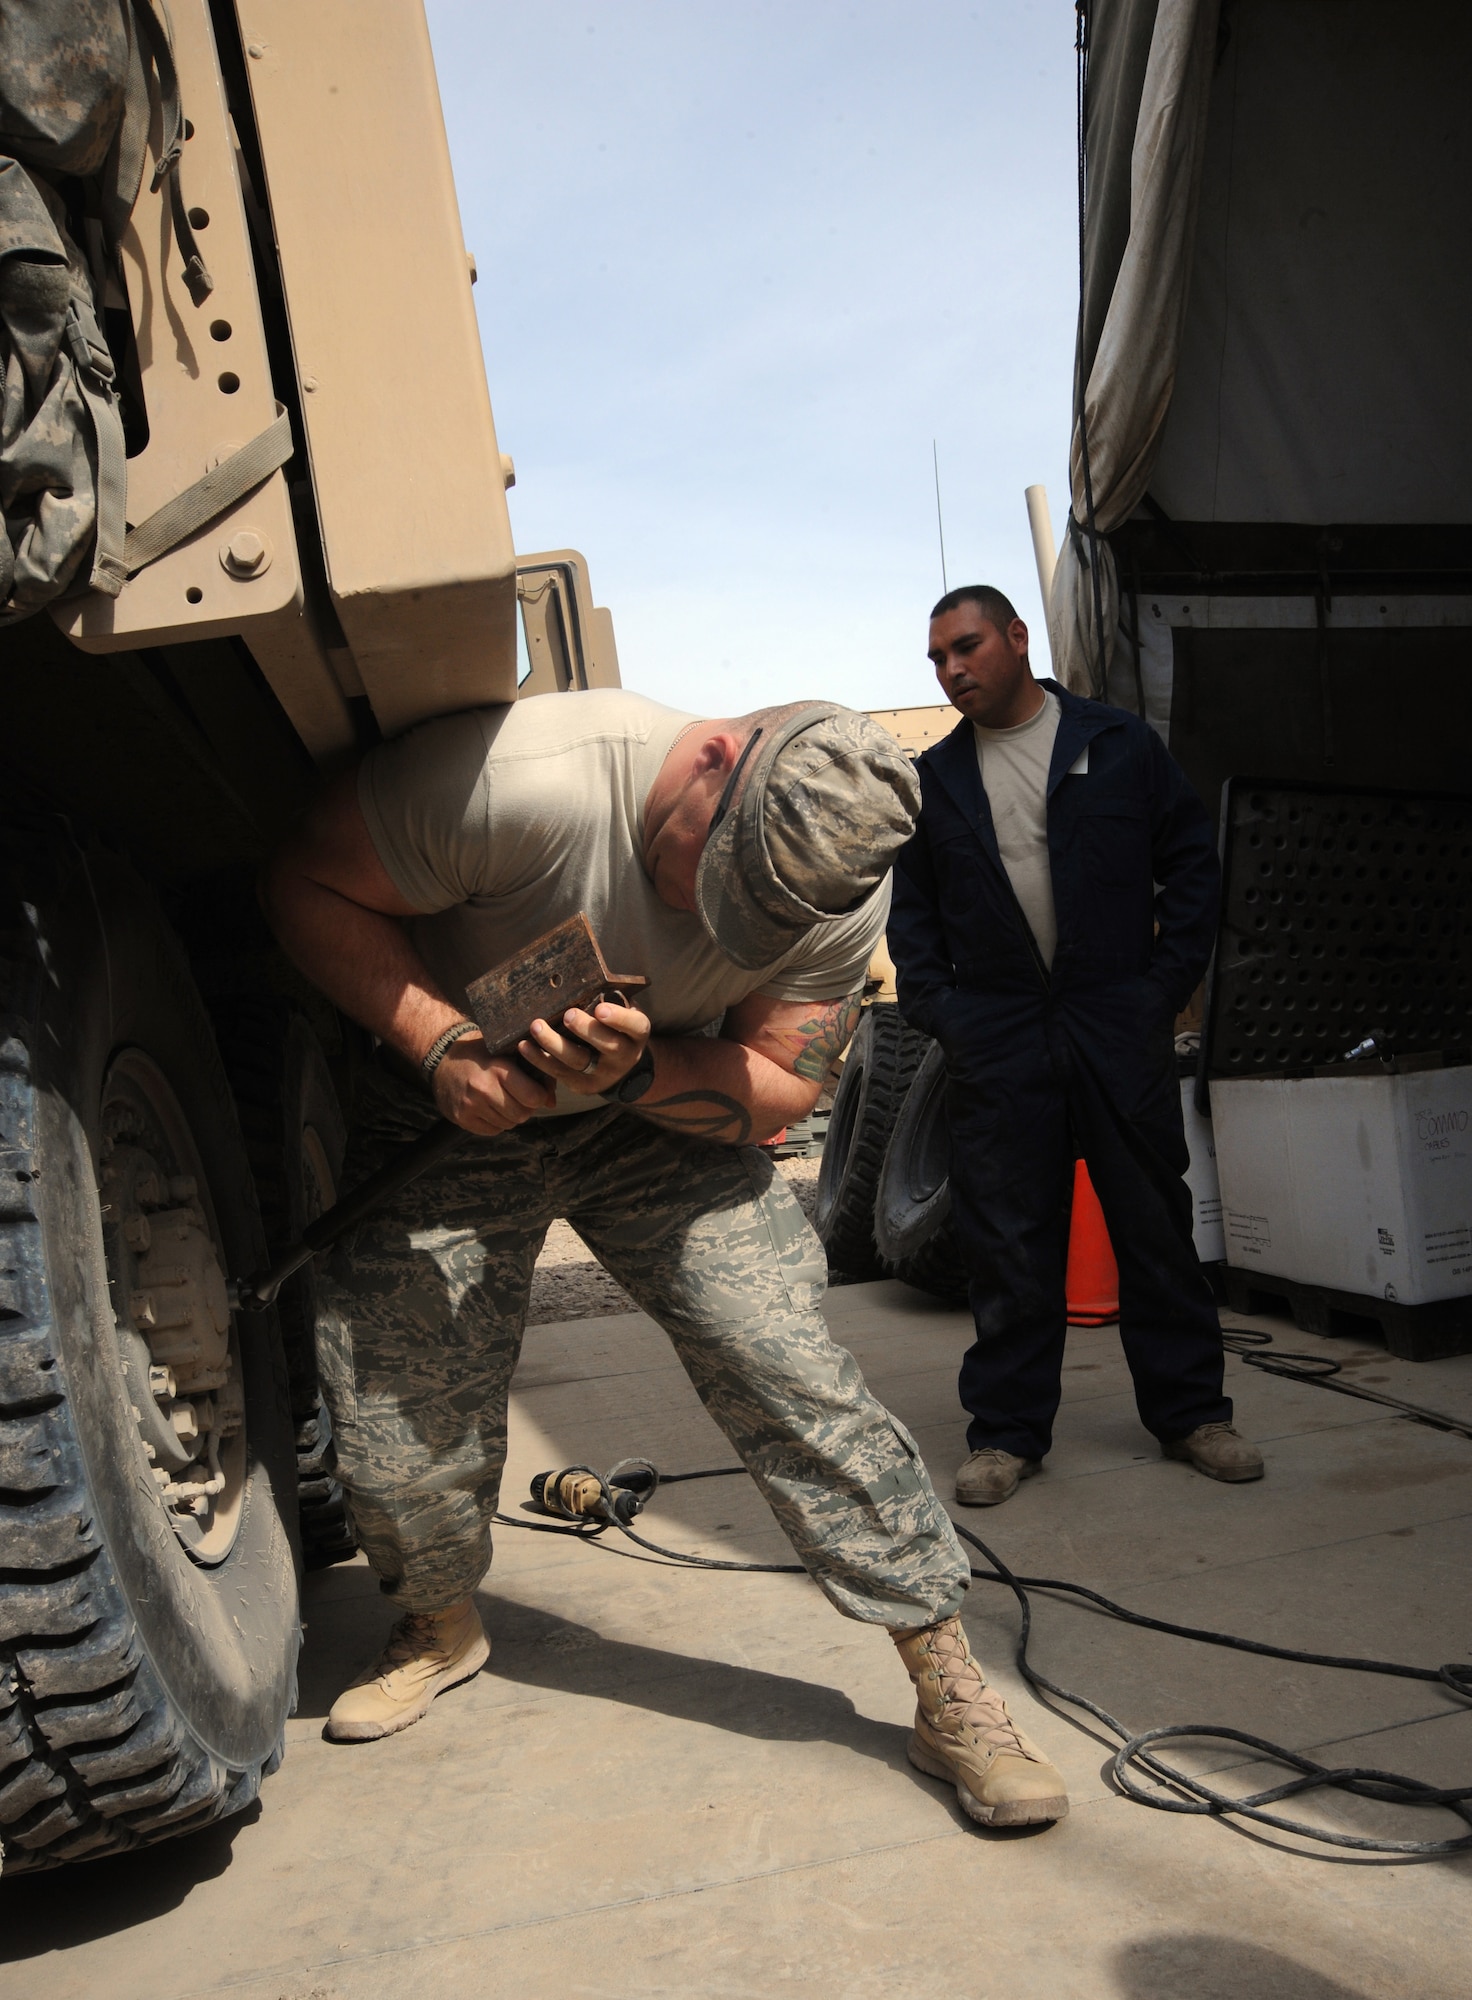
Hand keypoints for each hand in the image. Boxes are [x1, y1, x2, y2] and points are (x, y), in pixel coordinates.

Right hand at [431, 1036, 555, 1133]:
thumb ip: (534, 1073)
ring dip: (511, 1115)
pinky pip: (492, 1130)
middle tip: (520, 1097)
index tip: (536, 1090)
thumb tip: (551, 1102)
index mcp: (497, 1068)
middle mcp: (482, 1088)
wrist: (442, 1059)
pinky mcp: (461, 1118)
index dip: (539, 1096)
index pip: (533, 1097)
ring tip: (503, 1099)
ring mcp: (470, 1105)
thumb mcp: (508, 1053)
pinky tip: (490, 1107)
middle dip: (526, 1108)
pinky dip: (496, 1122)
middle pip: (522, 1114)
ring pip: (508, 1124)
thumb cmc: (482, 1054)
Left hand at [518, 1000, 651, 1097]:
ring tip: (536, 1026)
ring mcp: (603, 1075)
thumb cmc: (613, 1026)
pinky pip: (558, 1073)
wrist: (617, 1065)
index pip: (635, 1026)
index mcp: (637, 1034)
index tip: (600, 1009)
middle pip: (608, 1046)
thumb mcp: (620, 1012)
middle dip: (586, 1030)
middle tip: (568, 1015)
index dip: (619, 1018)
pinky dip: (539, 1059)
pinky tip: (524, 1046)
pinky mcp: (582, 1086)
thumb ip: (608, 1001)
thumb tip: (582, 983)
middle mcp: (625, 1057)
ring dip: (554, 1044)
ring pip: (578, 1061)